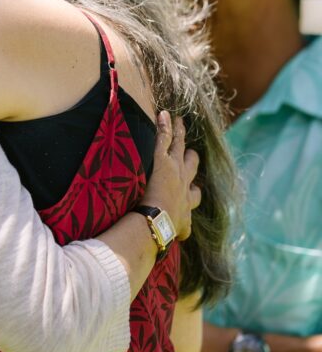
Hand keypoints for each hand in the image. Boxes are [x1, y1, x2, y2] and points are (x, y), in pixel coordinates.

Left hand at [142, 111, 200, 240]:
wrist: (157, 223)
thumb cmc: (164, 230)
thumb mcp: (177, 232)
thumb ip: (180, 232)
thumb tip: (180, 238)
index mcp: (187, 203)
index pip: (194, 194)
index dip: (193, 190)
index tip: (191, 190)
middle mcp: (184, 183)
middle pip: (192, 165)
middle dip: (191, 159)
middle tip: (191, 152)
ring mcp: (175, 169)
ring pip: (181, 146)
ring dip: (180, 133)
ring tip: (180, 120)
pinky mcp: (163, 160)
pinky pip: (165, 138)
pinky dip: (166, 125)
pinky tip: (165, 113)